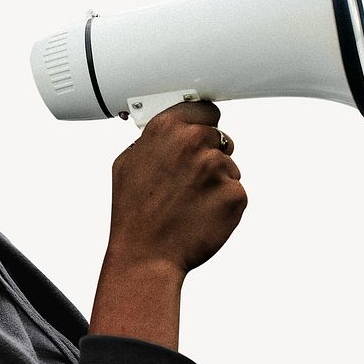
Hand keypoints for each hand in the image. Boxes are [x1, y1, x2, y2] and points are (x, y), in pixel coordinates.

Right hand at [106, 101, 246, 273]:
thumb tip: (168, 132)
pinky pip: (235, 191)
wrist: (146, 255)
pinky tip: (201, 214)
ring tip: (189, 202)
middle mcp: (193, 143)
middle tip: (188, 179)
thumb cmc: (134, 214)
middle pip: (218, 137)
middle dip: (207, 154)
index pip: (202, 108)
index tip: (201, 130)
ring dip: (215, 181)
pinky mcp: (234, 194)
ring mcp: (216, 168)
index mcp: (166, 129)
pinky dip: (222, 203)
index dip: (202, 123)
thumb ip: (152, 140)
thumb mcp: (127, 164)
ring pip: (228, 166)